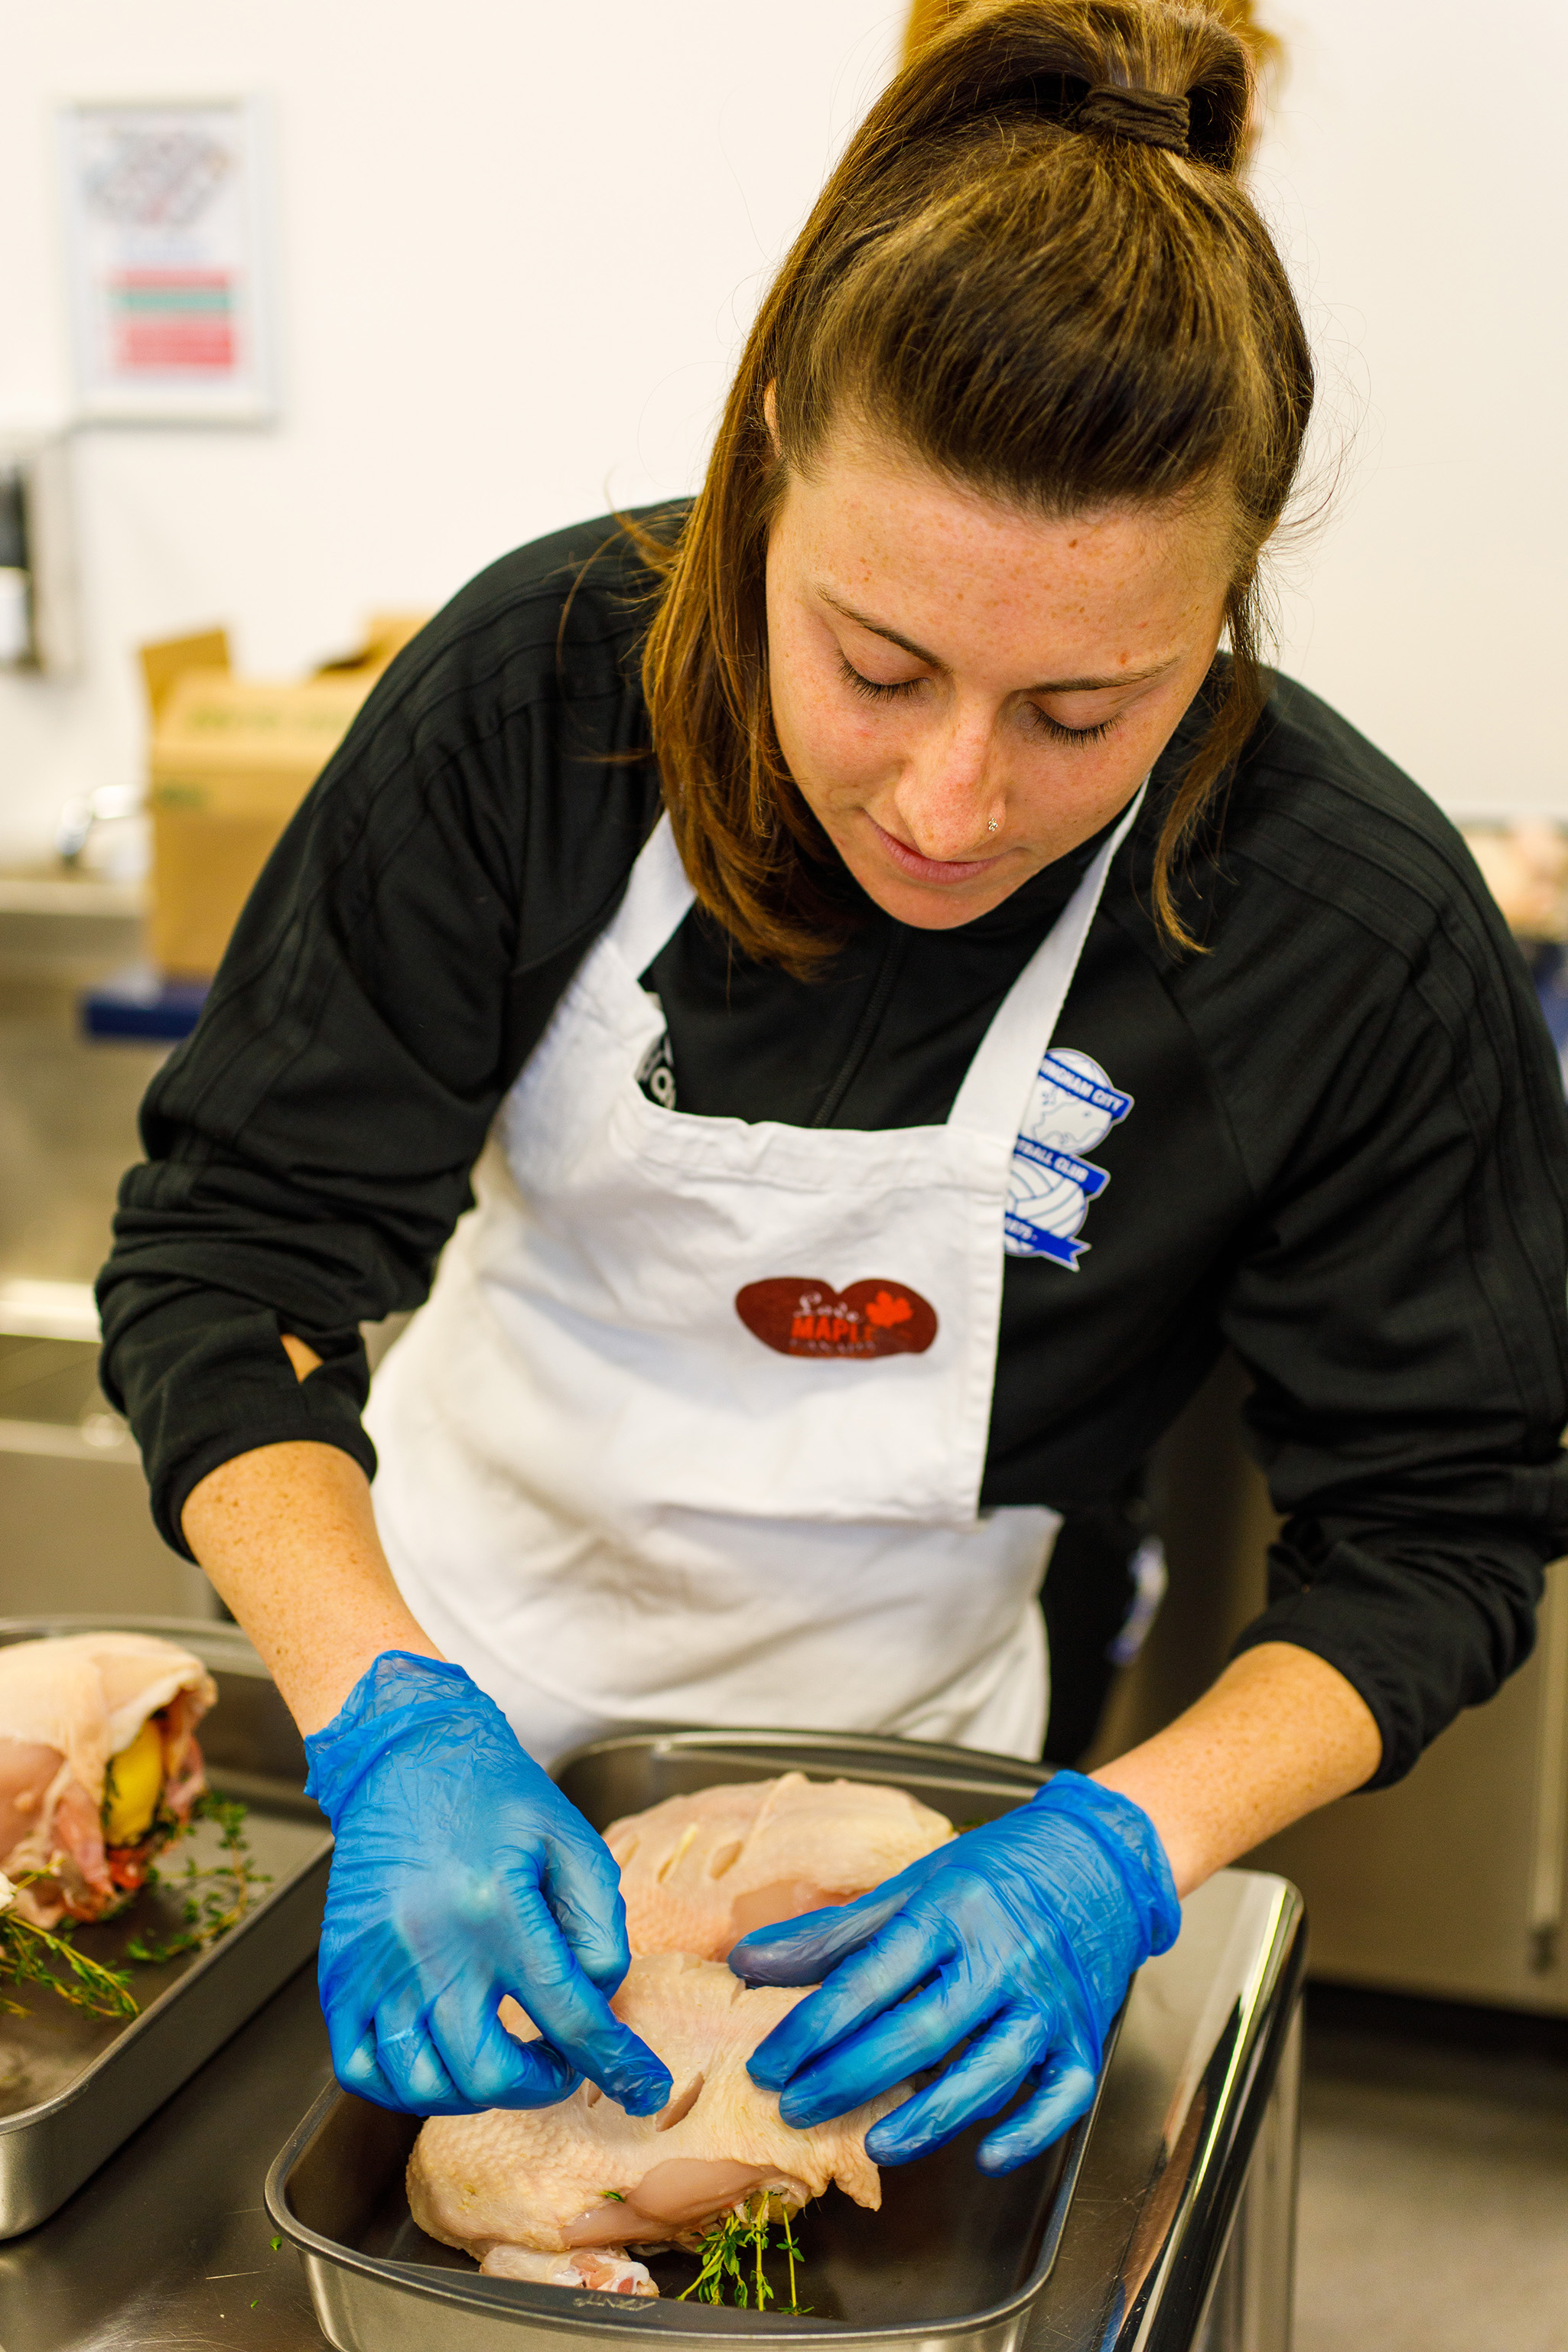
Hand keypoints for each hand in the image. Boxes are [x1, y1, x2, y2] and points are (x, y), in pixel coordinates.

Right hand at [304, 1651, 672, 2118]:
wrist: (404, 1756)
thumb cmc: (494, 1795)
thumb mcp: (572, 1840)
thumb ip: (599, 1925)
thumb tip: (598, 1999)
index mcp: (497, 1908)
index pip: (568, 2019)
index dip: (616, 2063)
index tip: (644, 2087)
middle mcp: (430, 1947)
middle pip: (488, 2073)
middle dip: (542, 2084)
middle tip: (561, 2062)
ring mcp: (376, 1967)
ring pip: (422, 2084)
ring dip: (475, 2093)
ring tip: (503, 2062)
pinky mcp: (339, 1973)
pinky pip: (358, 2067)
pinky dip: (402, 2087)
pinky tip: (440, 2064)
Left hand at [730, 1771, 1178, 2172]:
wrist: (1098, 1860)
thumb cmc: (992, 1874)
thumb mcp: (912, 1884)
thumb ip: (834, 1932)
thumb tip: (747, 1961)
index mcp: (949, 1909)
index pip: (870, 1975)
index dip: (813, 2025)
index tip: (766, 2063)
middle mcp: (1000, 1956)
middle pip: (921, 2029)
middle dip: (851, 2076)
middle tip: (795, 2108)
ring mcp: (1046, 2001)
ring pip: (988, 2070)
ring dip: (930, 2116)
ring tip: (874, 2147)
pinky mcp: (1083, 2036)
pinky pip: (1062, 2094)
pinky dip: (1029, 2130)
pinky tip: (988, 2155)